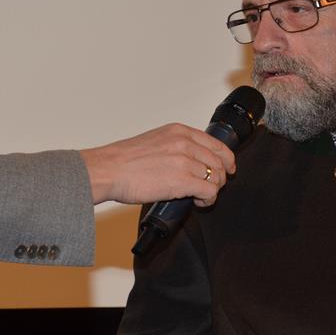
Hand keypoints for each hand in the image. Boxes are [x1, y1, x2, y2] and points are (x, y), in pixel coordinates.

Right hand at [80, 123, 235, 205]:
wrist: (108, 170)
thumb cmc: (123, 160)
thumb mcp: (153, 140)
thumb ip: (173, 146)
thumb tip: (186, 161)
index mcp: (179, 131)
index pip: (216, 143)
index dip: (226, 158)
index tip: (227, 168)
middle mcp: (185, 143)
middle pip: (219, 161)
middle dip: (220, 177)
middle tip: (211, 187)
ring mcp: (185, 161)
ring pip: (216, 177)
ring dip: (212, 190)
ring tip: (200, 197)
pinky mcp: (184, 181)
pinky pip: (210, 191)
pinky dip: (208, 200)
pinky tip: (198, 202)